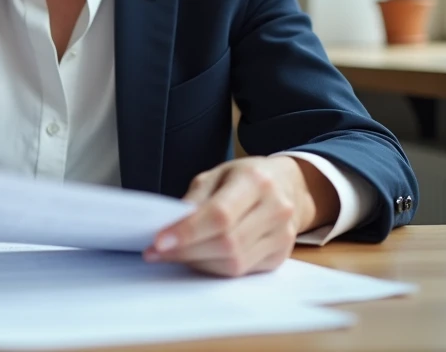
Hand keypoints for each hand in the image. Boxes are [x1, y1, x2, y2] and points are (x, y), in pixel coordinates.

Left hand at [145, 156, 337, 277]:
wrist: (288, 186)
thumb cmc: (245, 177)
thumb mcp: (216, 174)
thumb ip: (195, 199)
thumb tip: (169, 227)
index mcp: (256, 181)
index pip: (220, 215)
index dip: (188, 232)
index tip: (159, 241)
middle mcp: (275, 209)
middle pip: (227, 243)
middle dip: (186, 251)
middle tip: (156, 251)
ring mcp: (282, 236)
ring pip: (234, 263)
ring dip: (197, 262)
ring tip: (173, 254)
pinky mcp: (280, 256)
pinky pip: (241, 271)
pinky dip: (213, 267)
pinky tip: (198, 258)